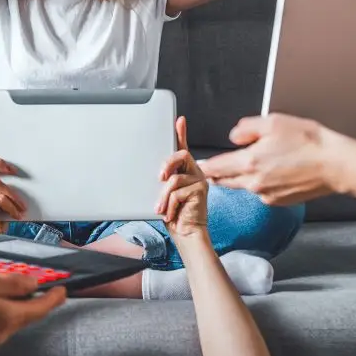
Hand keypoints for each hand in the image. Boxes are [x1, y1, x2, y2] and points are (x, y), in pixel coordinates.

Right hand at [0, 269, 65, 351]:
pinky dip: (2, 312)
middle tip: (34, 282)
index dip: (54, 298)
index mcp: (7, 316)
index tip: (63, 289)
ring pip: (13, 320)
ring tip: (4, 288)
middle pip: (28, 315)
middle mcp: (2, 333)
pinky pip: (0, 326)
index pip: (41, 309)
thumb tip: (34, 284)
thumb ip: (13, 283)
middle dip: (34, 299)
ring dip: (16, 305)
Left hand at [156, 117, 208, 238]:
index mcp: (184, 171)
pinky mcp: (201, 190)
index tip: (179, 120)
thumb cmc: (174, 215)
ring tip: (160, 209)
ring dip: (163, 196)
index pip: (182, 148)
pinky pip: (177, 192)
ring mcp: (199, 180)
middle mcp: (194, 172)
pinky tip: (170, 214)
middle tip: (159, 177)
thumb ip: (162, 181)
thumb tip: (155, 174)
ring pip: (174, 178)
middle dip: (167, 163)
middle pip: (181, 154)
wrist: (186, 235)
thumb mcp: (163, 194)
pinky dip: (169, 205)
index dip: (181, 133)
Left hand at [200, 114, 339, 205]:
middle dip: (218, 173)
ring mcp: (265, 195)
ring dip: (240, 177)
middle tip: (216, 165)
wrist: (335, 165)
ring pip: (242, 186)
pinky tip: (273, 171)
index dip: (204, 166)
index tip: (198, 164)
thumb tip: (234, 137)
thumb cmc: (308, 141)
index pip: (215, 168)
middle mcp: (254, 183)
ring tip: (253, 162)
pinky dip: (259, 183)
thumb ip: (246, 128)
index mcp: (249, 162)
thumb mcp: (273, 122)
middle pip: (224, 181)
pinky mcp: (277, 202)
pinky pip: (259, 192)